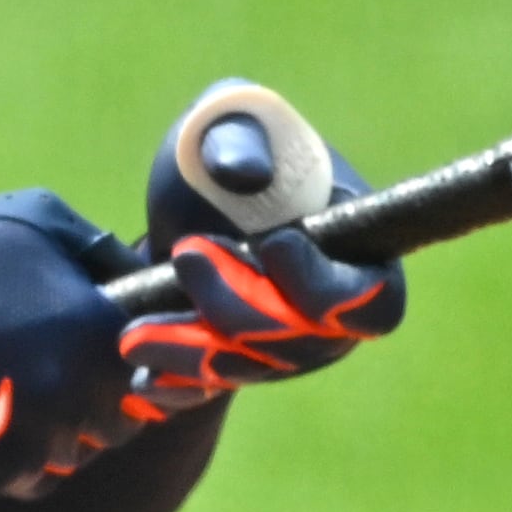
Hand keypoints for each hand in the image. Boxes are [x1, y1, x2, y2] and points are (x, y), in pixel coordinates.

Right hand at [0, 182, 139, 497]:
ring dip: (56, 424)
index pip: (160, 366)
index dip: (138, 356)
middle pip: (121, 418)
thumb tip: (142, 276)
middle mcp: (75, 399)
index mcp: (96, 336)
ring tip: (7, 377)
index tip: (113, 344)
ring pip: (76, 450)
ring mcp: (34, 444)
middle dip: (97, 394)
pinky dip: (17, 451)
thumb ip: (100, 251)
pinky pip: (32, 475)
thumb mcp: (32, 220)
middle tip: (50, 359)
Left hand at [120, 81, 404, 423]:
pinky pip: (217, 388)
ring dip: (196, 351)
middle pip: (307, 342)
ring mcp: (289, 345)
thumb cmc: (215, 154)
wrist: (177, 208)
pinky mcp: (244, 366)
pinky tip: (144, 377)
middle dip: (240, 307)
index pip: (375, 299)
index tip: (273, 242)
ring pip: (255, 370)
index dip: (327, 285)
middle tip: (186, 256)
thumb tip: (244, 173)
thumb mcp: (223, 123)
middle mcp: (333, 308)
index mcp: (355, 246)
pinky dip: (180, 383)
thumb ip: (238, 135)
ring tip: (136, 332)